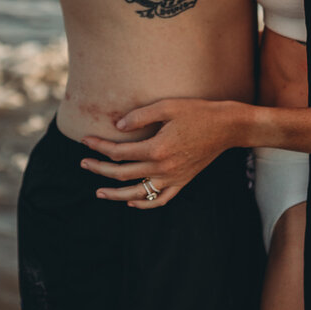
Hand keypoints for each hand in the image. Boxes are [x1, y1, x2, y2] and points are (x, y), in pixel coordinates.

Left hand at [81, 97, 253, 207]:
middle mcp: (163, 168)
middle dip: (99, 169)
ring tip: (99, 192)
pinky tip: (132, 201)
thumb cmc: (197, 112)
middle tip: (83, 163)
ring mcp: (173, 178)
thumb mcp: (167, 107)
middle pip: (123, 174)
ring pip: (138, 193)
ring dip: (115, 194)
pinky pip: (160, 199)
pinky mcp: (182, 182)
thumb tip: (116, 126)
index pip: (119, 152)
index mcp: (156, 149)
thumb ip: (140, 116)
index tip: (85, 140)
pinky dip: (144, 203)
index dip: (99, 147)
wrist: (226, 127)